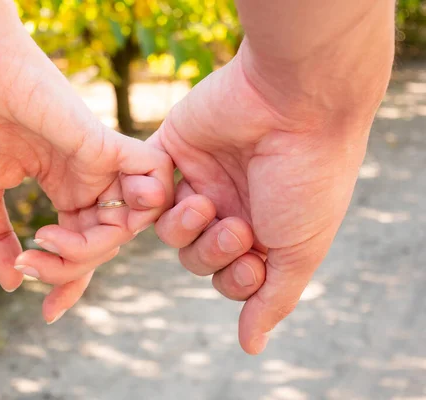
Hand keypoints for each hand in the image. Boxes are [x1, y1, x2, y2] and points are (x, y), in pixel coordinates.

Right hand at [0, 30, 172, 299]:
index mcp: (66, 192)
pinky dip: (148, 201)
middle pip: (103, 245)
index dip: (69, 281)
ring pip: (125, 226)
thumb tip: (13, 284)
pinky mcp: (109, 145)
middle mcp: (91, 183)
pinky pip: (153, 177)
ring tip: (46, 239)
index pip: (81, 247)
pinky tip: (110, 220)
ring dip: (90, 248)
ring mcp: (103, 166)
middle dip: (68, 268)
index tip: (49, 313)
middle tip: (30, 262)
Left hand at [151, 41, 388, 353]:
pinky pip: (143, 188)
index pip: (231, 275)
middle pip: (194, 255)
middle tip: (234, 228)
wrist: (294, 103)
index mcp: (264, 228)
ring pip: (168, 228)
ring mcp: (200, 178)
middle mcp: (230, 204)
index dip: (234, 279)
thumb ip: (272, 298)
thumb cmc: (307, 179)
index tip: (252, 263)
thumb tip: (250, 346)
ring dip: (182, 227)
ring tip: (203, 203)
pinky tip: (165, 192)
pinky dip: (147, 197)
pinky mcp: (171, 150)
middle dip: (209, 252)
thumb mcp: (300, 249)